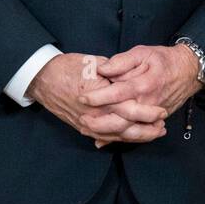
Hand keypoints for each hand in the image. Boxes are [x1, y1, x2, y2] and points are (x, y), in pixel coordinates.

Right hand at [26, 52, 167, 145]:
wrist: (43, 79)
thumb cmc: (69, 68)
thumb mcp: (95, 64)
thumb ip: (116, 73)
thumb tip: (133, 79)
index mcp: (99, 98)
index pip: (128, 110)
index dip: (147, 113)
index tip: (161, 112)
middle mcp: (94, 115)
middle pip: (125, 128)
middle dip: (146, 130)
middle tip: (162, 126)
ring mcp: (87, 124)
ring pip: (117, 136)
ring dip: (137, 136)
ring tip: (153, 133)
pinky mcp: (83, 127)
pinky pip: (105, 137)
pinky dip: (121, 139)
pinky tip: (132, 137)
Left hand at [79, 44, 202, 147]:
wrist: (189, 71)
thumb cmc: (164, 60)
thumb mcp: (143, 52)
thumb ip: (122, 61)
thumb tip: (103, 69)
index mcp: (144, 84)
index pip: (117, 93)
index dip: (98, 96)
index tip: (82, 98)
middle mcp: (148, 103)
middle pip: (120, 119)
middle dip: (98, 122)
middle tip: (80, 119)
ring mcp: (151, 115)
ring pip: (127, 130)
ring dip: (105, 132)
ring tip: (86, 129)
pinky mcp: (153, 121)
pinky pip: (134, 133)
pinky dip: (117, 138)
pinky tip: (102, 139)